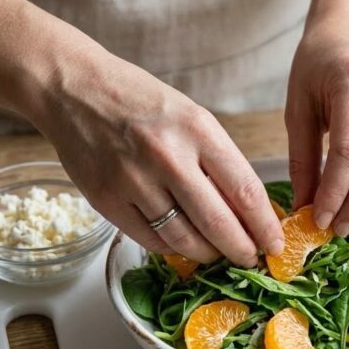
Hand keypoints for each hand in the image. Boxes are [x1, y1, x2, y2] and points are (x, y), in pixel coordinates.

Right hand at [27, 52, 283, 265]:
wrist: (74, 89)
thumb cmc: (139, 101)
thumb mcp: (190, 116)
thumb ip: (218, 161)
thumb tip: (249, 211)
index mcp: (198, 130)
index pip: (245, 191)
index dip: (264, 226)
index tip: (275, 244)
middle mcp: (167, 156)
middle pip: (218, 224)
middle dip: (241, 250)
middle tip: (250, 259)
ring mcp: (134, 181)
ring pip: (184, 240)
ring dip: (207, 255)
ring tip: (217, 255)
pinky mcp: (107, 201)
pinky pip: (151, 240)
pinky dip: (172, 249)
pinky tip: (183, 245)